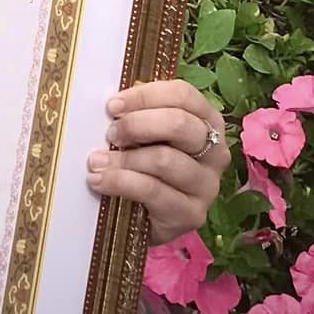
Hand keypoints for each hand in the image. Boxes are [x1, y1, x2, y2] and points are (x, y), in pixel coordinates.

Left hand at [87, 80, 228, 244]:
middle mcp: (216, 151)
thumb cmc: (149, 165)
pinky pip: (153, 190)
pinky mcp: (193, 214)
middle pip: (179, 124)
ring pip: (165, 159)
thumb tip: (115, 105)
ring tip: (97, 160)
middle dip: (137, 124)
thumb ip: (140, 115)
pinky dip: (120, 182)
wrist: (149, 218)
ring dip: (125, 158)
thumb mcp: (148, 135)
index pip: (183, 95)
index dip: (145, 96)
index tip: (113, 105)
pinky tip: (99, 180)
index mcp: (208, 121)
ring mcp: (207, 185)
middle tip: (110, 132)